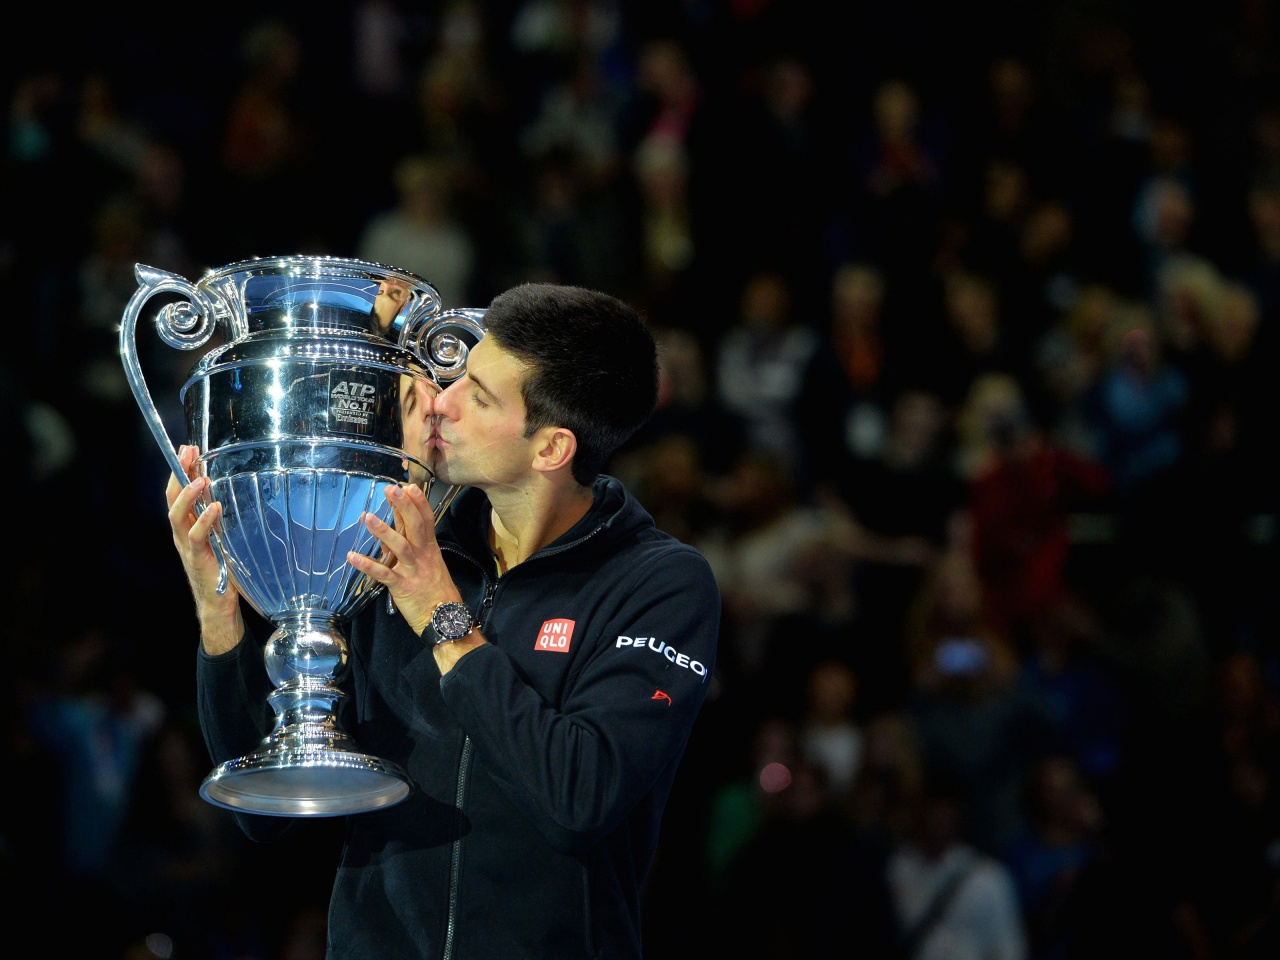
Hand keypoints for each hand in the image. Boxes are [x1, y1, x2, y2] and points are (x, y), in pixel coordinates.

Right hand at [166, 445, 243, 652]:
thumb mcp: (223, 537)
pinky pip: (196, 537)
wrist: (218, 605)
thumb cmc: (223, 570)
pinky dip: (204, 521)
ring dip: (187, 495)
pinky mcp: (198, 560)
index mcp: (187, 526)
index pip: (178, 492)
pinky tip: (215, 507)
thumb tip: (235, 491)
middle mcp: (181, 534)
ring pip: (176, 516)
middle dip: (179, 473)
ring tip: (200, 478)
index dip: (182, 470)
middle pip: (171, 498)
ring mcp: (187, 547)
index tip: (190, 448)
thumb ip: (222, 518)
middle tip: (188, 451)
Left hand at [349, 482, 459, 637]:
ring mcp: (413, 571)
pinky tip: (352, 557)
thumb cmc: (435, 590)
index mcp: (430, 549)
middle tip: (392, 489)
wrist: (444, 617)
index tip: (409, 485)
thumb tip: (392, 527)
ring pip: (400, 547)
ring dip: (383, 531)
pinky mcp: (402, 587)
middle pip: (415, 526)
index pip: (427, 520)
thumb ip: (410, 545)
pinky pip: (383, 574)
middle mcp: (423, 556)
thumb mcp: (428, 564)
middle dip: (404, 507)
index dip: (419, 502)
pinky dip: (367, 565)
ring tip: (367, 517)